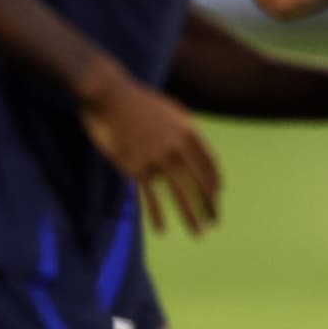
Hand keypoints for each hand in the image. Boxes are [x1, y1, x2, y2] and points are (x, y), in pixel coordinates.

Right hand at [79, 65, 221, 233]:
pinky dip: (157, 215)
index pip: (209, 164)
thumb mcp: (168, 109)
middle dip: (210, 206)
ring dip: (190, 216)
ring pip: (180, 194)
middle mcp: (177, 146)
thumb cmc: (137, 100)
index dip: (215, 183)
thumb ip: (182, 129)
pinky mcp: (136, 166)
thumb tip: (190, 147)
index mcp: (188, 130)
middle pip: (201, 183)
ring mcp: (157, 158)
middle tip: (215, 223)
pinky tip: (163, 229)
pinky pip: (150, 196)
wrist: (109, 93)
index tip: (218, 197)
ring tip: (198, 234)